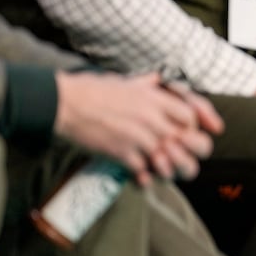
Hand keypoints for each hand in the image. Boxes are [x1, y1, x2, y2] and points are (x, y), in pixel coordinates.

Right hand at [54, 71, 213, 185]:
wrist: (64, 103)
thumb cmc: (92, 90)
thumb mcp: (125, 81)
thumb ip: (146, 83)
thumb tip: (156, 79)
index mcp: (154, 98)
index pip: (189, 116)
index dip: (191, 127)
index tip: (183, 133)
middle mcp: (151, 117)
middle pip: (184, 140)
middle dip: (186, 150)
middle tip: (179, 156)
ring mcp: (138, 136)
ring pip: (166, 158)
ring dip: (165, 166)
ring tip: (163, 170)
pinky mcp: (122, 151)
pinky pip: (142, 169)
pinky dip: (143, 175)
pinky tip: (141, 176)